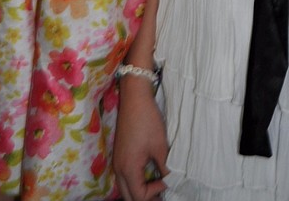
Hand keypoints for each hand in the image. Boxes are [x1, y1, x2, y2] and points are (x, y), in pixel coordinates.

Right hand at [113, 76, 168, 200]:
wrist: (135, 97)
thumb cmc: (148, 121)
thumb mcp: (160, 146)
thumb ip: (165, 167)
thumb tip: (171, 180)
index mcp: (128, 169)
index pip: (139, 196)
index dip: (154, 193)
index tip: (167, 181)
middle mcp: (119, 169)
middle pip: (128, 196)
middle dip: (144, 198)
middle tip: (160, 195)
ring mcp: (117, 161)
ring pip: (125, 187)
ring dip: (138, 191)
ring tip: (155, 188)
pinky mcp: (119, 154)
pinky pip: (124, 177)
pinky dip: (134, 181)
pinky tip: (147, 176)